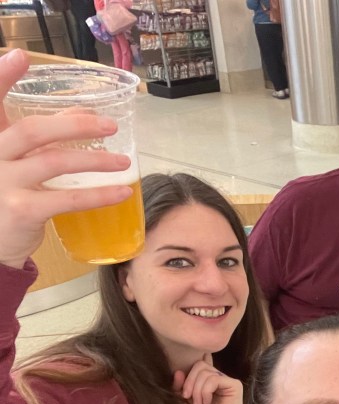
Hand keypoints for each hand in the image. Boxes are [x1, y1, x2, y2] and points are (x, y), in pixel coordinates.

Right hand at [0, 49, 133, 269]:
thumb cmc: (7, 195)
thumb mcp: (15, 161)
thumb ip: (40, 137)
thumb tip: (83, 113)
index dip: (2, 77)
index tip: (20, 56)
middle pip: (32, 130)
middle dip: (74, 124)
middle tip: (110, 126)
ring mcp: (3, 183)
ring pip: (54, 162)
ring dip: (95, 161)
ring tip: (124, 162)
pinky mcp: (21, 210)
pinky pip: (67, 198)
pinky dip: (98, 195)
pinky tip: (122, 192)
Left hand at [173, 354, 243, 403]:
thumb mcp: (184, 402)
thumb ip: (180, 388)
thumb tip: (178, 372)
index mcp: (208, 380)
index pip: (198, 364)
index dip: (188, 374)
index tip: (183, 392)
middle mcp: (219, 377)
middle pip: (199, 365)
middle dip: (189, 382)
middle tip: (187, 398)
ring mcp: (227, 380)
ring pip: (205, 372)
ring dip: (197, 390)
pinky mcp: (234, 386)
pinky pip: (214, 379)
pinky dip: (206, 391)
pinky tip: (206, 403)